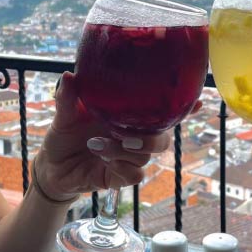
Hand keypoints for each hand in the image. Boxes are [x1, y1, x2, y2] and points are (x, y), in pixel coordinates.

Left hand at [33, 71, 192, 200]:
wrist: (52, 167)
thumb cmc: (64, 136)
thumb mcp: (65, 114)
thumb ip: (69, 98)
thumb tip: (70, 76)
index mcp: (128, 117)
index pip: (162, 113)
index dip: (185, 109)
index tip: (200, 101)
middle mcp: (135, 136)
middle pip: (163, 136)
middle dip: (150, 136)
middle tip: (123, 133)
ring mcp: (131, 157)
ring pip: (148, 154)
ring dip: (125, 149)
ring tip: (98, 144)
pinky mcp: (123, 176)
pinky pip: (136, 172)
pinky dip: (121, 165)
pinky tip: (103, 159)